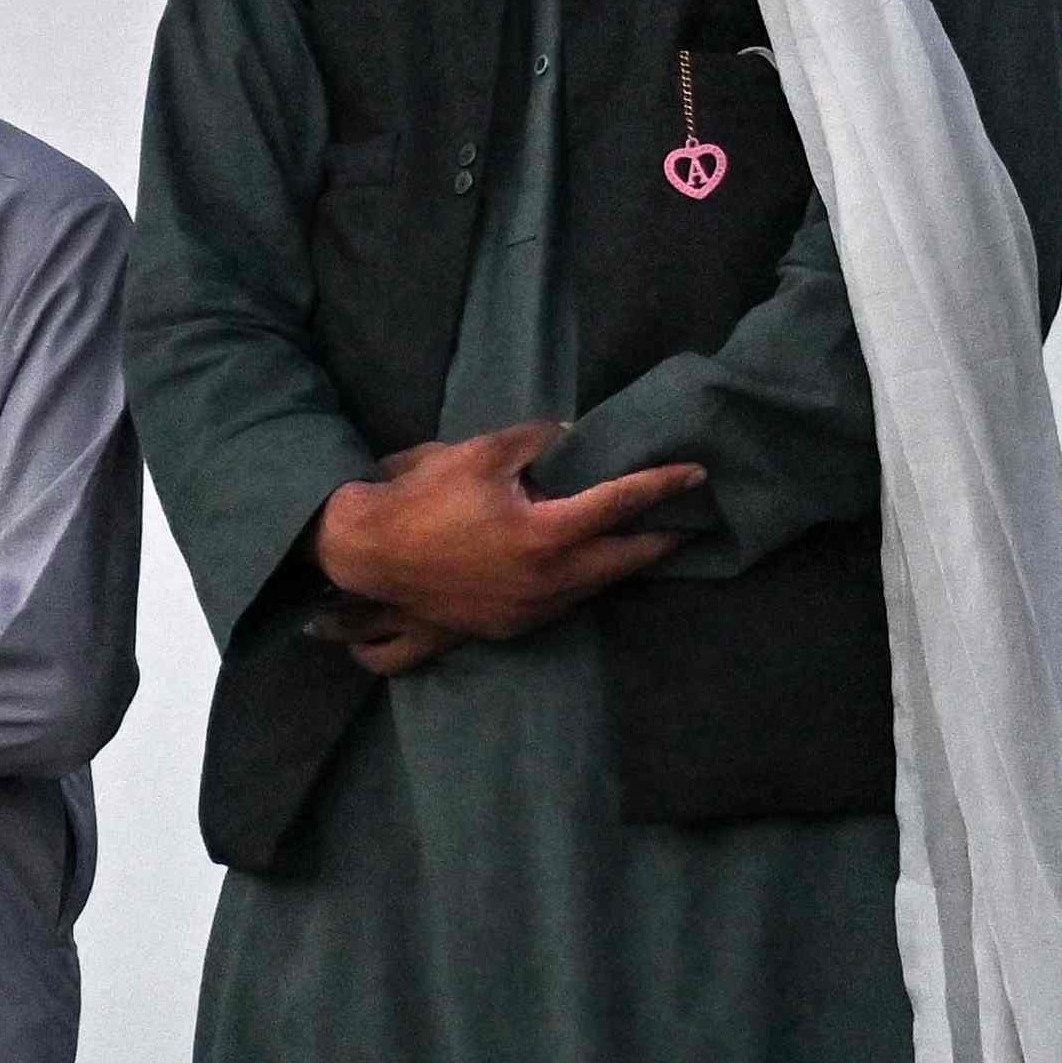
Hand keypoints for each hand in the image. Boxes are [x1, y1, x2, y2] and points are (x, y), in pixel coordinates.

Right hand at [314, 422, 702, 652]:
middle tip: (684, 525)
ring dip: (619, 566)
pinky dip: (581, 584)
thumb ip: (536, 441)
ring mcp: (528, 610)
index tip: (696, 474)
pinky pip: (561, 604)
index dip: (661, 484)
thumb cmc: (422, 499)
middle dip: (658, 541)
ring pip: (595, 588)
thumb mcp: (480, 453)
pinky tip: (581, 569)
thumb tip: (571, 435)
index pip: (620, 504)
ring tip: (639, 545)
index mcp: (546, 534)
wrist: (365, 555)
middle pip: (623, 561)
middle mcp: (547, 580)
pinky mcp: (506, 626)